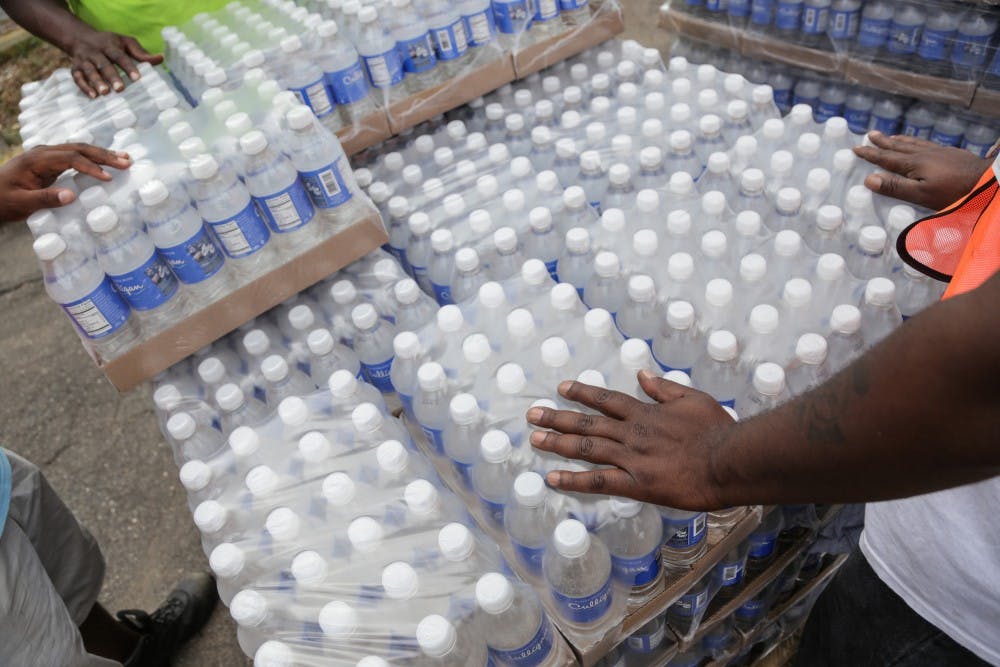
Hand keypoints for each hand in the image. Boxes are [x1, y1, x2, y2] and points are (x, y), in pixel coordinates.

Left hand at [0, 144, 130, 221]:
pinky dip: (93, 159)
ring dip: (102, 154)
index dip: (91, 167)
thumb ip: (45, 199)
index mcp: (36, 159)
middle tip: (127, 162)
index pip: (70, 158)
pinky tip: (107, 162)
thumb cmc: (3, 201)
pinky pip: (75, 156)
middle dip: (104, 155)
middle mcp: (43, 153)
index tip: (108, 178)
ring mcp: (47, 156)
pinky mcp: (50, 162)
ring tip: (125, 158)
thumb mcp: (21, 203)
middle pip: (79, 148)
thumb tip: (72, 196)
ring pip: (79, 149)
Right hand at [69, 30, 162, 97]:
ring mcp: (83, 60)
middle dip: (111, 76)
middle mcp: (95, 52)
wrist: (79, 37)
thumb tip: (161, 58)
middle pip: (103, 64)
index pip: (119, 56)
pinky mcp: (75, 68)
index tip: (137, 78)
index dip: (128, 67)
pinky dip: (83, 86)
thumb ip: (141, 52)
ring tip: (105, 93)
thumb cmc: (109, 43)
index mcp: (109, 45)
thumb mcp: (125, 43)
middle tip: (120, 89)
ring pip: (89, 71)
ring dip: (96, 82)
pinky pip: (77, 77)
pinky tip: (93, 96)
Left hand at [525, 371, 736, 509]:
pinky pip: (599, 482)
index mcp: (645, 412)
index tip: (562, 387)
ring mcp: (631, 458)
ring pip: (587, 448)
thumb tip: (642, 375)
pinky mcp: (636, 484)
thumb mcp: (693, 399)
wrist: (728, 461)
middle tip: (532, 414)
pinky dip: (574, 480)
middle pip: (587, 422)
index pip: (606, 399)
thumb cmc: (716, 430)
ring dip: (557, 443)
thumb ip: (664, 388)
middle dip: (557, 417)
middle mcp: (632, 433)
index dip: (582, 393)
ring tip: (535, 439)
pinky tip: (553, 479)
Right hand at [853, 132, 991, 210]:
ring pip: (912, 143)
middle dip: (882, 142)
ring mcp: (937, 152)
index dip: (870, 154)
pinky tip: (918, 143)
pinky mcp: (949, 153)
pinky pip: (926, 143)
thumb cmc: (952, 192)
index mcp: (913, 164)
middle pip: (898, 146)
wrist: (986, 179)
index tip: (856, 148)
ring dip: (898, 140)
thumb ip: (895, 187)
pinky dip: (916, 141)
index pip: (886, 158)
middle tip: (870, 134)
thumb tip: (868, 179)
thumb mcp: (920, 194)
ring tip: (890, 137)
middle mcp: (923, 154)